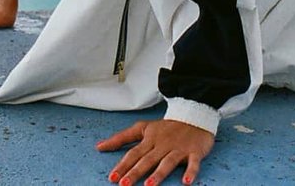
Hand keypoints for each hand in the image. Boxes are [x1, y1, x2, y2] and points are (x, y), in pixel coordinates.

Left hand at [96, 119, 213, 185]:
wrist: (194, 116)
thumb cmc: (166, 127)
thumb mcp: (143, 128)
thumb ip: (121, 138)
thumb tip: (99, 146)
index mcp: (150, 139)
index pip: (134, 153)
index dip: (123, 165)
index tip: (112, 178)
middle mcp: (163, 144)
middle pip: (147, 159)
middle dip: (136, 172)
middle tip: (124, 184)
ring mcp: (179, 148)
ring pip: (167, 162)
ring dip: (158, 173)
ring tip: (149, 185)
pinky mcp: (194, 151)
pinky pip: (193, 163)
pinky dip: (191, 171)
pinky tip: (186, 181)